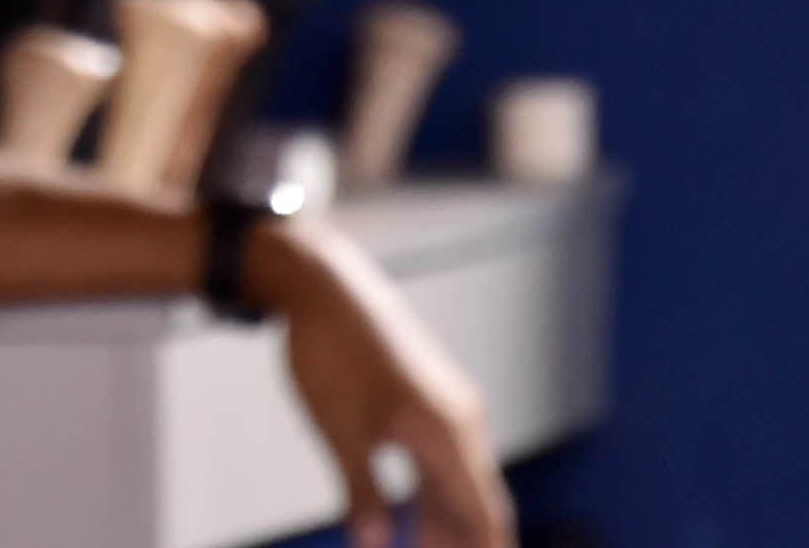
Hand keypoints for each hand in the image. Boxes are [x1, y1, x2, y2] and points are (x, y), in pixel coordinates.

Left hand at [252, 218, 514, 547]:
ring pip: (457, 479)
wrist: (323, 285)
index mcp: (449, 433)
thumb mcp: (342, 433)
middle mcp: (461, 419)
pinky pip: (442, 455)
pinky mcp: (427, 395)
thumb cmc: (331, 355)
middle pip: (476, 501)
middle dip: (461, 541)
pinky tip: (411, 514)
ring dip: (444, 520)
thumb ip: (362, 496)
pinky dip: (431, 490)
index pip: (485, 513)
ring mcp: (446, 405)